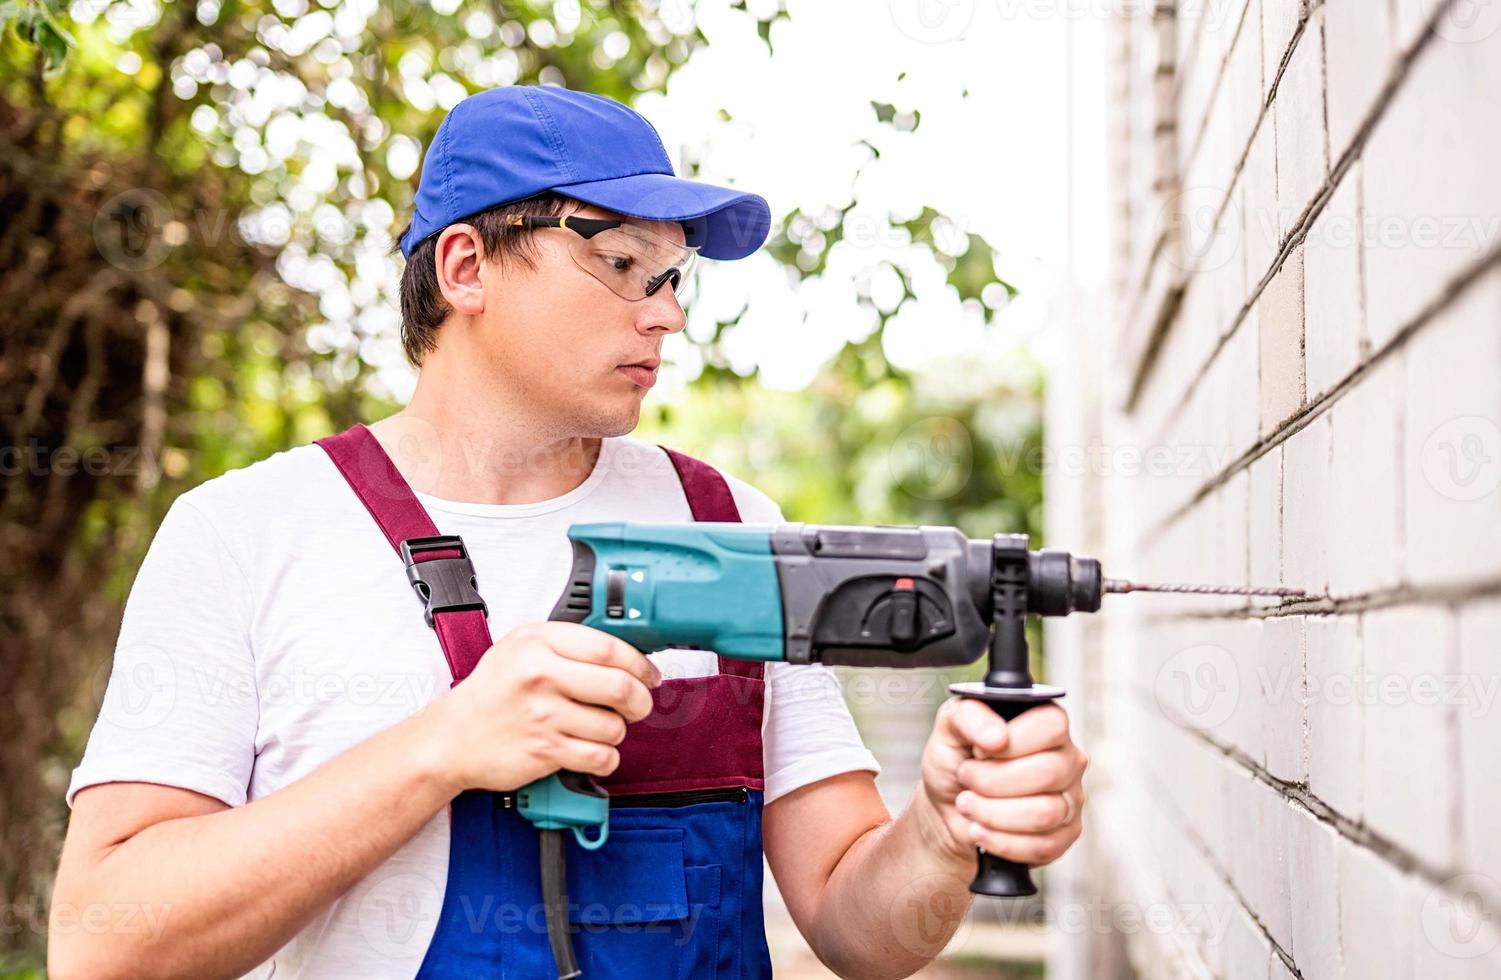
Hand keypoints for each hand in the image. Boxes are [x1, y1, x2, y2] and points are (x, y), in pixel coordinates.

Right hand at [416, 621, 662, 794]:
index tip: (648, 674)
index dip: (640, 664)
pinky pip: (600, 756)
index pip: (609, 648)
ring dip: (618, 732)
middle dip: (640, 701)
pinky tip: (592, 750)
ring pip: (614, 726)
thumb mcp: (520, 648)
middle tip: (638, 705)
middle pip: (619, 687)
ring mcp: (542, 715)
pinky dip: (606, 758)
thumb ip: (567, 644)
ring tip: (602, 728)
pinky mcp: (544, 750)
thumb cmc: (491, 692)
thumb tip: (626, 653)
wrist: (451, 738)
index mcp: (538, 642)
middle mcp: (540, 675)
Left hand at [916, 697, 1087, 867]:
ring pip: (1046, 814)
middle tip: (966, 778)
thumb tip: (997, 737)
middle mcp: (1067, 758)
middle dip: (993, 781)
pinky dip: (1002, 842)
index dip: (1012, 742)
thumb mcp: (950, 726)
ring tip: (967, 805)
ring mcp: (1070, 799)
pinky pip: (1045, 846)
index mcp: (1047, 723)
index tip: (979, 750)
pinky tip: (979, 831)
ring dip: (993, 813)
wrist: (947, 807)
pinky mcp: (1065, 835)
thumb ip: (970, 715)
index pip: (1051, 726)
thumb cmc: (955, 760)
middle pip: (1048, 773)